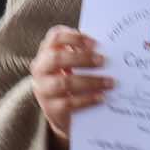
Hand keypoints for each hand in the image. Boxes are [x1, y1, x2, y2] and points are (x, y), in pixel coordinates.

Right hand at [28, 26, 112, 140]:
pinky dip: (88, 99)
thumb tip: (106, 49)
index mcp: (46, 52)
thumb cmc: (71, 80)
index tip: (94, 43)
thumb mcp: (73, 64)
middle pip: (57, 58)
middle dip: (82, 58)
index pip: (55, 37)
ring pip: (64, 82)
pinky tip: (102, 97)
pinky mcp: (50, 108)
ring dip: (90, 81)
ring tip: (110, 82)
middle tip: (103, 61)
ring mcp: (43, 89)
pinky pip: (69, 103)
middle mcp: (40, 69)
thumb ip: (83, 53)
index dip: (74, 37)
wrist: (61, 112)